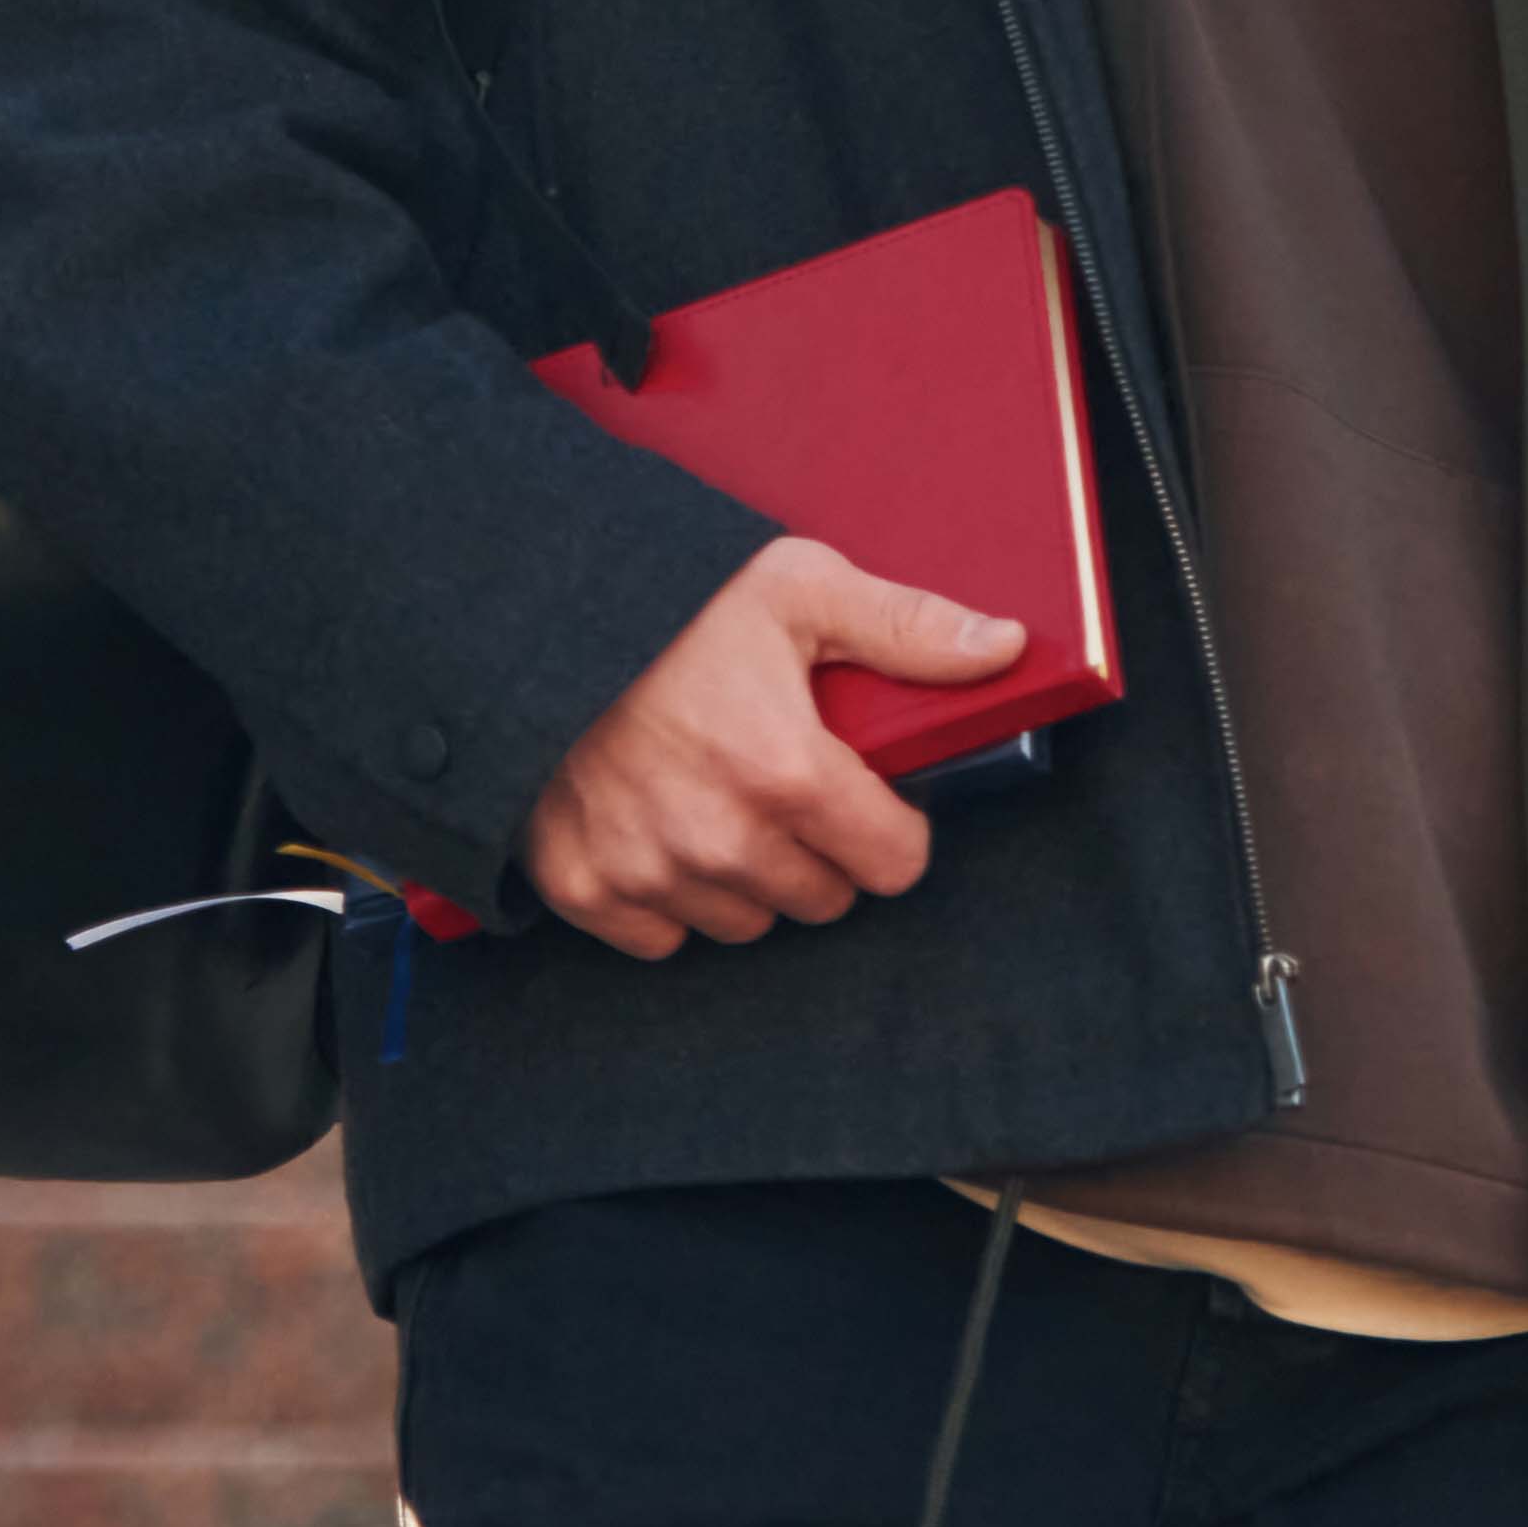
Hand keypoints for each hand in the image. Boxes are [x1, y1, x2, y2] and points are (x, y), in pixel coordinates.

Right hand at [515, 537, 1022, 959]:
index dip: (892, 827)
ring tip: (719, 800)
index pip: (895, 864)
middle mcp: (722, 840)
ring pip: (746, 923)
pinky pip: (661, 939)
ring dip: (747, 878)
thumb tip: (1006, 648)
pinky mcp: (585, 888)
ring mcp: (649, 871)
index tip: (867, 794)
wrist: (521, 614)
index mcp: (788, 772)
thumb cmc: (667, 600)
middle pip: (825, 900)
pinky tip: (660, 829)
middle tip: (784, 786)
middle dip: (822, 851)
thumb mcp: (798, 588)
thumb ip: (908, 628)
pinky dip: (667, 899)